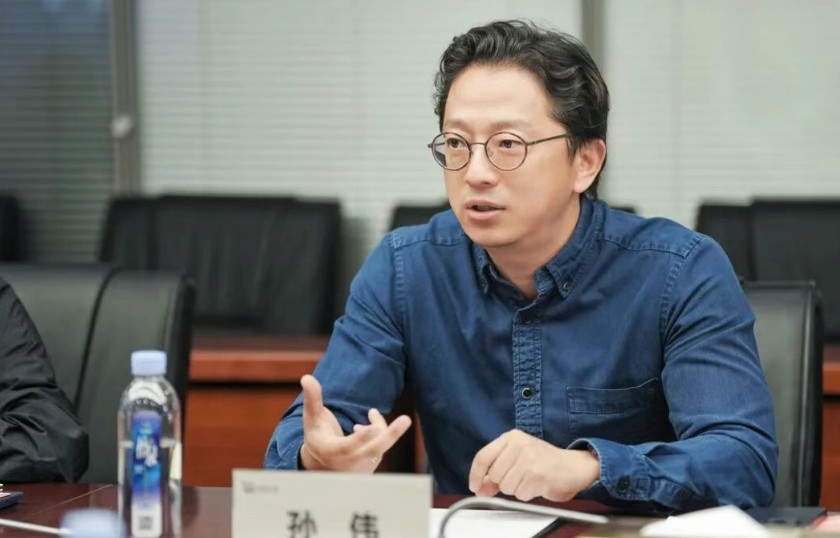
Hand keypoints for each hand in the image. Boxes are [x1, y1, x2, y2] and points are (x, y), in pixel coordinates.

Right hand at [298, 374, 411, 472]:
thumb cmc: (316, 436)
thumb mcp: (311, 418)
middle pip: (373, 450)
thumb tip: (306, 377)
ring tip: (371, 413)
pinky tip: (366, 427)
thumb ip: (312, 399)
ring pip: (380, 444)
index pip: (347, 447)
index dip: (359, 439)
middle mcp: (349, 464)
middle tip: (406, 419)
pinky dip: (380, 431)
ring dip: (381, 426)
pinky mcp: (372, 466)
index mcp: (331, 452)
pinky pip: (382, 446)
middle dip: (390, 435)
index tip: (372, 429)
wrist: (322, 464)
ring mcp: (362, 468)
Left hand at [468, 429, 599, 501]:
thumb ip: (496, 471)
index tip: (474, 486)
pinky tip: (537, 485)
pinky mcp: (538, 475)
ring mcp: (529, 460)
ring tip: (530, 480)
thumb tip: (479, 488)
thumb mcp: (517, 458)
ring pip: (506, 486)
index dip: (476, 475)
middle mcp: (519, 445)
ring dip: (517, 490)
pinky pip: (521, 494)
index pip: (483, 456)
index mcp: (511, 437)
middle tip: (518, 479)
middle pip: (494, 475)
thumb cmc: (544, 462)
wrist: (573, 466)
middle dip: (503, 484)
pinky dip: (528, 494)